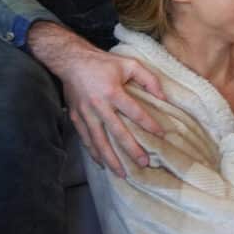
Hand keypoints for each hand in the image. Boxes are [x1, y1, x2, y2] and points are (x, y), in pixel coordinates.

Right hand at [29, 23, 164, 177]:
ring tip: (122, 174)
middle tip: (144, 163)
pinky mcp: (75, 117)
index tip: (161, 135)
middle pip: (117, 133)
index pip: (135, 112)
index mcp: (112, 92)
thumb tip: (163, 97)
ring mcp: (85, 114)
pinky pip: (85, 139)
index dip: (149, 124)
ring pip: (99, 141)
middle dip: (131, 150)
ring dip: (111, 159)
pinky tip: (102, 164)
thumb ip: (148, 78)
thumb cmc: (102, 62)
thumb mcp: (129, 63)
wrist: (70, 60)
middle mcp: (98, 105)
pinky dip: (94, 153)